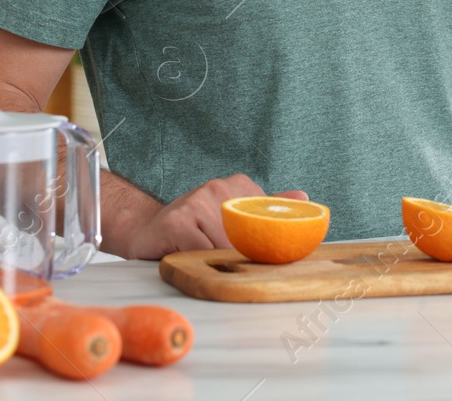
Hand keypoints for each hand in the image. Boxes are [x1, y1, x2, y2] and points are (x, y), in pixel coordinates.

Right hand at [122, 174, 307, 260]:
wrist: (147, 229)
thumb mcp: (233, 218)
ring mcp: (196, 201)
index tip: (251, 258)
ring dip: (215, 263)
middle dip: (239, 259)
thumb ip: (266, 209)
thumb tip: (303, 198)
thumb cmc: (195, 230)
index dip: (259, 247)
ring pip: (223, 248)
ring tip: (200, 260)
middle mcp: (218, 188)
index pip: (265, 221)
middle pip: (245, 238)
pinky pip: (200, 252)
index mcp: (238, 185)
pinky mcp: (175, 220)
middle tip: (226, 265)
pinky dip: (196, 262)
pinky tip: (186, 258)